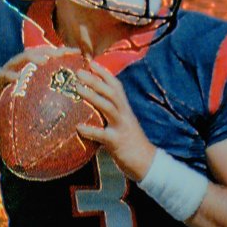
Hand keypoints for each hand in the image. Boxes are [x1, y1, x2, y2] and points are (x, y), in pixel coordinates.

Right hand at [0, 46, 71, 137]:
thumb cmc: (16, 114)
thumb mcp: (35, 107)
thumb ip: (50, 102)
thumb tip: (77, 111)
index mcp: (31, 71)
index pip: (49, 58)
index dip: (63, 54)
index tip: (79, 54)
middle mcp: (20, 68)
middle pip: (37, 53)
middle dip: (52, 51)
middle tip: (66, 53)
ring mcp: (8, 72)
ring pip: (20, 59)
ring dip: (33, 58)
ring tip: (45, 60)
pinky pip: (4, 75)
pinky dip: (11, 75)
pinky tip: (19, 77)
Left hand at [76, 61, 156, 180]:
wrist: (148, 163)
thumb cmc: (131, 144)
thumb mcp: (123, 125)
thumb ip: (110, 115)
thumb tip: (93, 108)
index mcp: (125, 109)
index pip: (116, 86)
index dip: (104, 73)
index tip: (91, 62)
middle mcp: (125, 115)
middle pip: (112, 92)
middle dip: (96, 80)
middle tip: (79, 72)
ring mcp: (122, 127)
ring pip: (109, 107)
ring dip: (93, 96)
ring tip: (78, 89)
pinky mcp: (118, 142)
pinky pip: (103, 135)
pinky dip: (90, 130)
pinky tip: (78, 128)